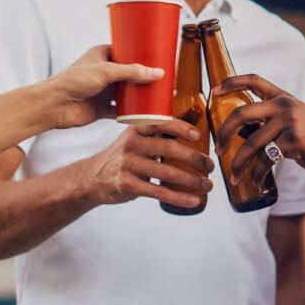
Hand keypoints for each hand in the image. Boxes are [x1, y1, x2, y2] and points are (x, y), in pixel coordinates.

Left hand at [44, 45, 166, 130]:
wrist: (54, 106)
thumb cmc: (72, 81)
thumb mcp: (105, 71)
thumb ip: (132, 72)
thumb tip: (158, 73)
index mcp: (103, 55)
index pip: (127, 51)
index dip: (143, 53)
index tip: (159, 54)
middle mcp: (105, 72)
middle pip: (131, 73)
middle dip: (147, 75)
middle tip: (165, 76)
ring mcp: (105, 90)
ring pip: (129, 92)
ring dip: (142, 94)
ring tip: (161, 93)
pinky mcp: (104, 108)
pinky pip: (124, 110)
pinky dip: (135, 112)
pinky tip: (148, 112)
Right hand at [75, 118, 213, 207]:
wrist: (93, 178)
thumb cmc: (124, 155)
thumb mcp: (135, 136)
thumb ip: (156, 127)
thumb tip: (183, 103)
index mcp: (136, 128)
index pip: (160, 122)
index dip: (181, 128)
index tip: (199, 136)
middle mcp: (131, 144)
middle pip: (169, 148)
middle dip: (195, 158)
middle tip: (211, 166)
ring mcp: (128, 165)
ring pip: (167, 172)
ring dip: (192, 180)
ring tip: (208, 185)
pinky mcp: (128, 185)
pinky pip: (159, 192)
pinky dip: (179, 197)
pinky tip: (193, 200)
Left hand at [212, 74, 304, 184]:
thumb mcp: (294, 119)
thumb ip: (271, 120)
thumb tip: (240, 133)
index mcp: (282, 96)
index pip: (253, 80)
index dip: (231, 82)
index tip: (214, 91)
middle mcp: (283, 105)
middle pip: (241, 113)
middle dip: (223, 133)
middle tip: (217, 149)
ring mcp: (289, 122)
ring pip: (251, 143)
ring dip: (238, 163)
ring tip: (233, 176)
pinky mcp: (294, 140)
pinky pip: (266, 158)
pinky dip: (257, 172)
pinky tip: (256, 180)